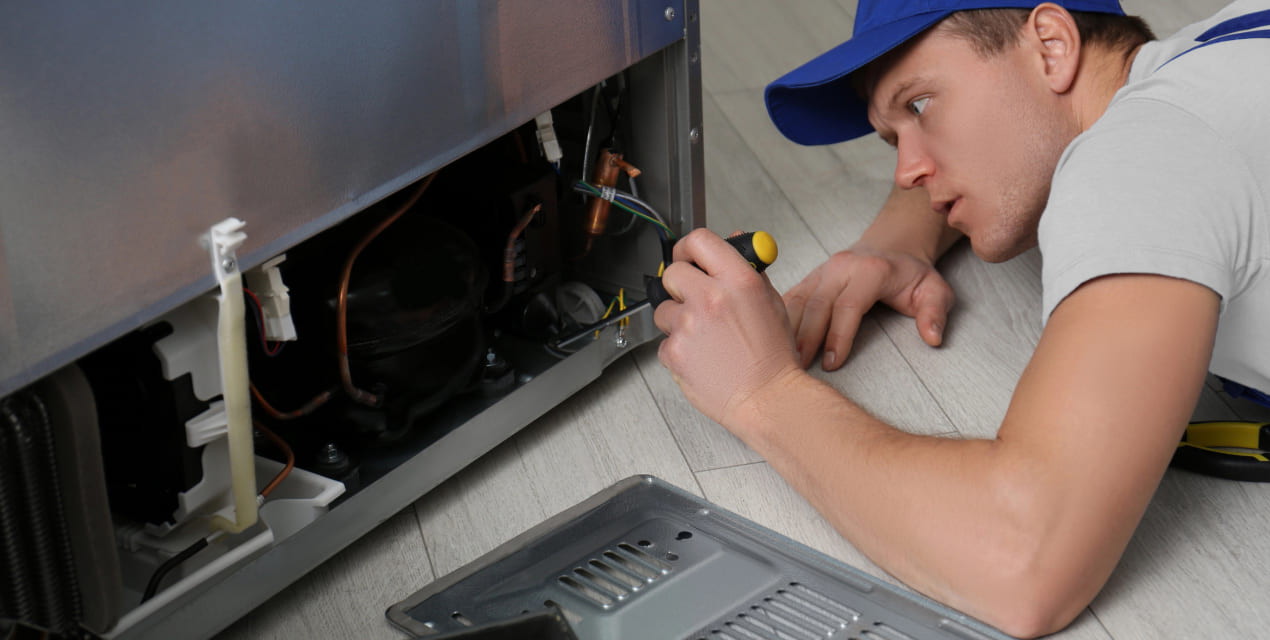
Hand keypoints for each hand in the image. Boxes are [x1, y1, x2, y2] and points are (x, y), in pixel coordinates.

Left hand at [653, 229, 800, 425]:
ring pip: (663, 309)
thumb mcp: (771, 303)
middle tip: (695, 301)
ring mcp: (689, 325)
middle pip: (672, 272)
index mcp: (738, 280)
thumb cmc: (773, 357)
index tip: (688, 257)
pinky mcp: (674, 351)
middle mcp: (711, 298)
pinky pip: (665, 342)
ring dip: (678, 320)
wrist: (768, 399)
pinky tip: (701, 356)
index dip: (689, 248)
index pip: (700, 240)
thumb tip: (735, 244)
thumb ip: (749, 270)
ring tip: (704, 337)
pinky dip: (678, 349)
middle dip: (680, 286)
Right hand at [784, 244, 953, 370]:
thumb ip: (935, 313)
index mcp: (870, 270)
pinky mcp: (810, 278)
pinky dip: (779, 320)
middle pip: (818, 304)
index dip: (839, 336)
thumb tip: (932, 338)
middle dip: (807, 339)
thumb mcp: (935, 290)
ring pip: (799, 301)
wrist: (892, 248)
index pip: (849, 305)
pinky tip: (772, 340)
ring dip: (788, 331)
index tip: (832, 363)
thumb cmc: (912, 275)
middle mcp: (841, 267)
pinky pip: (790, 298)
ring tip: (782, 359)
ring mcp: (821, 271)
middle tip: (799, 368)